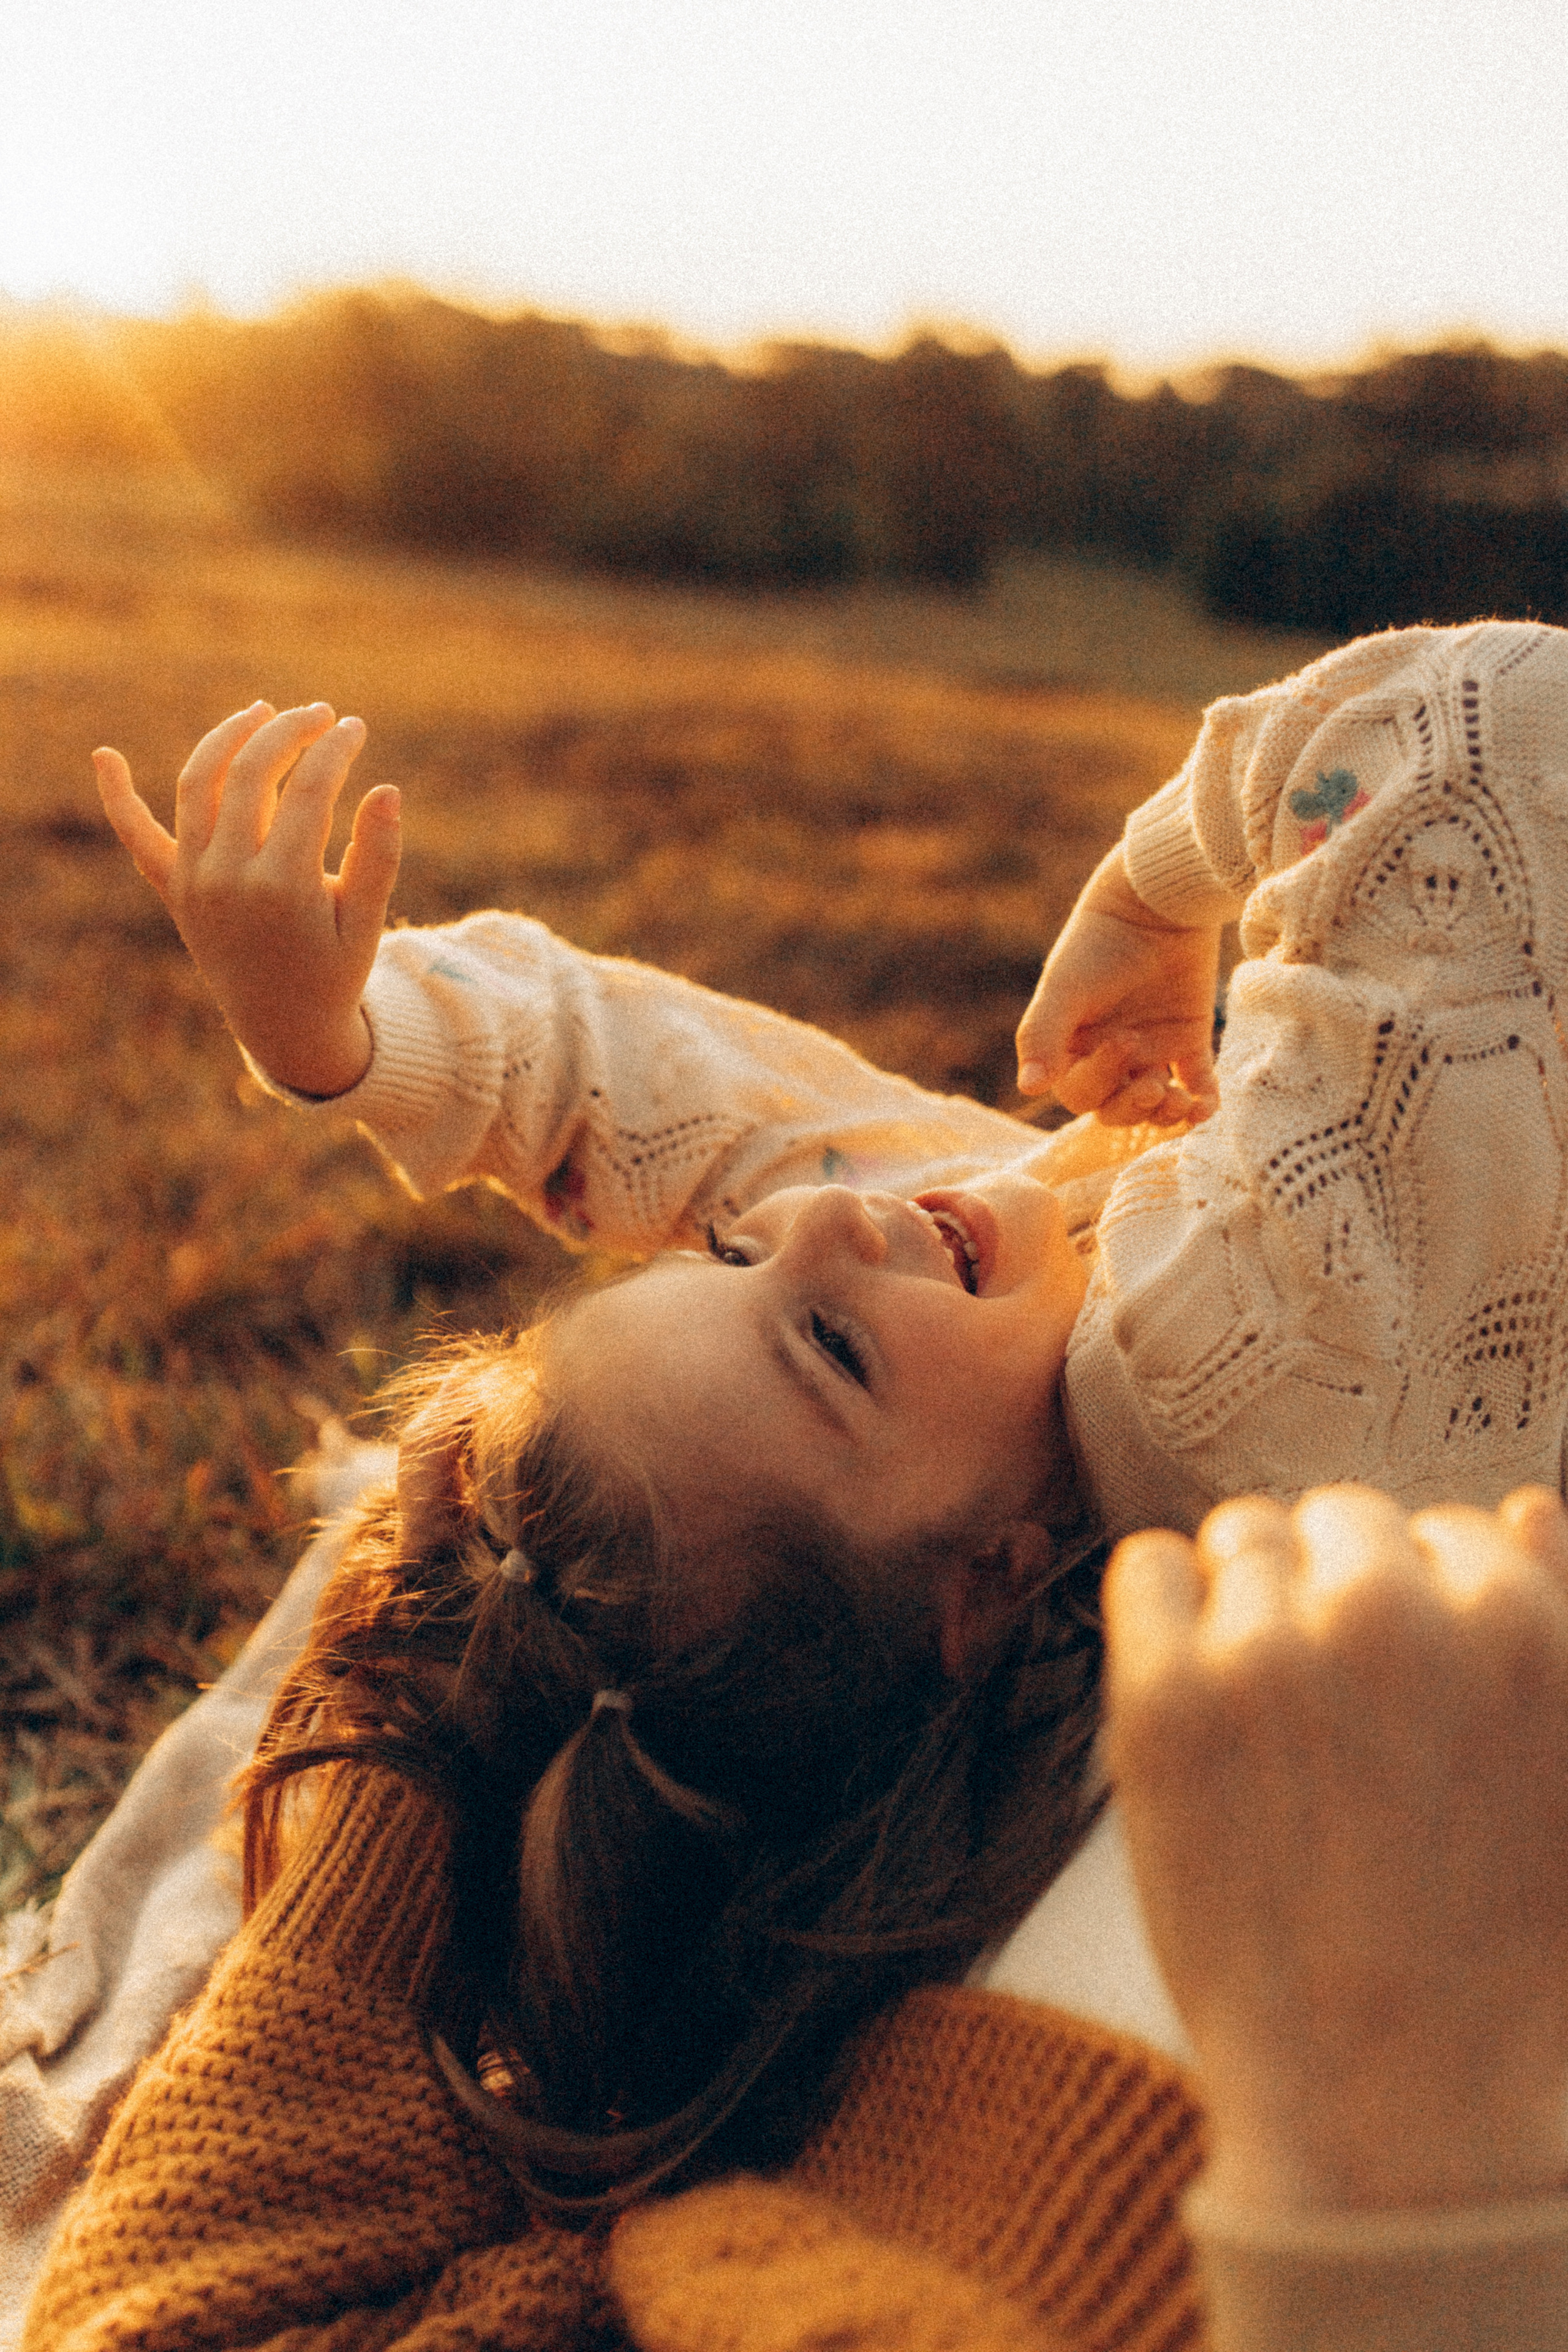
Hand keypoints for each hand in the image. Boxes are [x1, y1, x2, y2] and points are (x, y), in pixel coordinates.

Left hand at [95, 702, 400, 1096]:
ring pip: (198, 783)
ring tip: (260, 712)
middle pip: (251, 773)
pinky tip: (104, 756)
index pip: (309, 789)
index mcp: (285, 886)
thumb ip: (377, 857)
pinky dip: (116, 796)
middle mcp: (229, 878)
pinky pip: (136, 836)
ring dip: (228, 738)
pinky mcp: (173, 890)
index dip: (335, 749)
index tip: (355, 727)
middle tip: (321, 715)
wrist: (285, 1029)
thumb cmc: (336, 971)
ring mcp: (193, 882)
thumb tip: (386, 788)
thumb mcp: (367, 922)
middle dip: (289, 731)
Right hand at [1015, 844, 1219, 1124]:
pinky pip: (1196, 1084)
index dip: (1098, 1082)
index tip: (1122, 1041)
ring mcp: (1150, 1048)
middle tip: (1154, 1088)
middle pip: (1114, 1108)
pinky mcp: (1188, 1039)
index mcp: (1072, 1046)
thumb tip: (1028, 1087)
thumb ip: (1042, 1036)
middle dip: (1133, 1108)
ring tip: (1182, 1103)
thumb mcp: (1065, 988)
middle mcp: (1108, 1054)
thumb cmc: (1100, 940)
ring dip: (1165, 1114)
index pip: (1078, 1093)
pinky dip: (1203, 1102)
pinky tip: (1205, 1107)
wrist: (1156, 898)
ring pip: (1153, 1104)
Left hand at [1106, 1484, 1567, 2214]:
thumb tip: (1525, 1507)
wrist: (1393, 2111)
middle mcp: (1387, 1615)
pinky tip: (1194, 1691)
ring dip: (1251, 1603)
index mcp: (1514, 1625)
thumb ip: (1552, 1621)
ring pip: (1240, 1538)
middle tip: (1337, 1709)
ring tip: (1271, 1719)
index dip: (1434, 1607)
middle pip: (1342, 1520)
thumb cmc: (1496, 1959)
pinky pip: (1142, 1567)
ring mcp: (1265, 1653)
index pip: (1455, 1528)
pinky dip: (1162, 1609)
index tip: (1413, 1687)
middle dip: (1341, 1591)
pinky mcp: (1161, 1700)